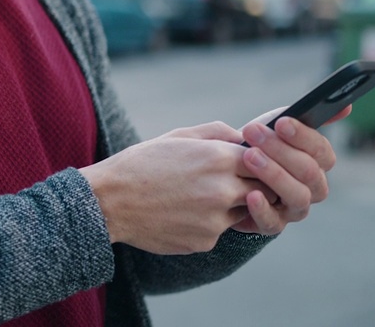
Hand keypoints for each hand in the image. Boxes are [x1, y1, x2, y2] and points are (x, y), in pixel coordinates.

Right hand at [80, 122, 266, 254]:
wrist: (109, 201)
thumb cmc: (141, 163)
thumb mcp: (178, 136)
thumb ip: (217, 133)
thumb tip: (244, 138)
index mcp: (218, 157)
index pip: (266, 162)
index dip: (259, 163)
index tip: (250, 165)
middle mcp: (223, 189)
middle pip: (264, 191)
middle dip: (253, 187)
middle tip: (232, 183)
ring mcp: (216, 219)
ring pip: (243, 213)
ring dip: (231, 206)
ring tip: (197, 197)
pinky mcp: (205, 241)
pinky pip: (219, 231)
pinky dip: (206, 223)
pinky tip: (181, 213)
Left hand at [231, 107, 347, 234]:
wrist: (224, 172)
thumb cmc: (255, 145)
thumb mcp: (276, 126)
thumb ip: (305, 116)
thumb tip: (346, 107)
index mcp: (317, 162)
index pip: (321, 151)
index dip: (303, 136)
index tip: (281, 122)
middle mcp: (312, 187)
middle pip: (309, 172)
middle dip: (280, 150)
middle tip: (254, 133)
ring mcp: (294, 208)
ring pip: (298, 195)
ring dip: (273, 174)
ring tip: (249, 157)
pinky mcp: (273, 224)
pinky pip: (274, 222)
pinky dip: (263, 209)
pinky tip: (251, 194)